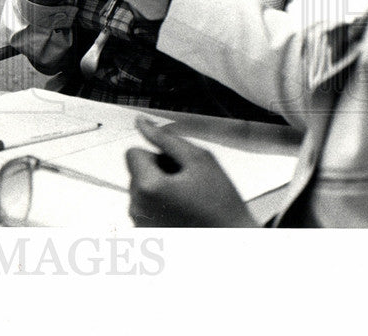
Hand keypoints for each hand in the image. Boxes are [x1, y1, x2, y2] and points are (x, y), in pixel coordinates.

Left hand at [125, 117, 256, 226]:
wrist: (234, 243)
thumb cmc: (221, 205)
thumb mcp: (200, 161)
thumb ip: (165, 139)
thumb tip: (141, 123)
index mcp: (148, 187)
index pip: (133, 153)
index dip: (156, 155)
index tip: (177, 168)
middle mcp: (137, 208)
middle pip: (136, 173)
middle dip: (157, 172)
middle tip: (187, 185)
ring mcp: (140, 225)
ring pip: (140, 191)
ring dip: (158, 190)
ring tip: (186, 201)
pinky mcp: (145, 237)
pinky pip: (144, 210)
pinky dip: (158, 208)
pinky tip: (181, 215)